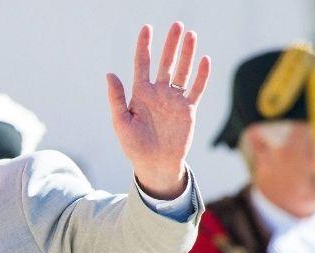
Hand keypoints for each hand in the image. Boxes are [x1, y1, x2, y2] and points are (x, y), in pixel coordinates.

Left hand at [107, 22, 210, 198]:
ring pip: (182, 71)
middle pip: (166, 62)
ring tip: (191, 35)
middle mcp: (158, 93)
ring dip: (187, 54)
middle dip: (171, 44)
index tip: (147, 28)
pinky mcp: (188, 109)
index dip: (144, 46)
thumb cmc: (134, 146)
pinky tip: (204, 60)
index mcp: (140, 94)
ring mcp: (174, 100)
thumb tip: (110, 74)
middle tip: (177, 25)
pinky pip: (197, 88)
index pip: (142, 64)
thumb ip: (117, 98)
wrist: (155, 164)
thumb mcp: (121, 122)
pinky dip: (201, 75)